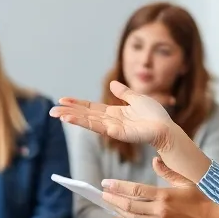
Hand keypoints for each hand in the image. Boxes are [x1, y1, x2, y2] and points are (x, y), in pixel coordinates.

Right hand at [50, 80, 180, 150]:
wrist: (166, 128)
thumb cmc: (155, 116)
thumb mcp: (137, 98)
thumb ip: (124, 93)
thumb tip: (114, 84)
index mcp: (114, 113)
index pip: (91, 108)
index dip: (77, 104)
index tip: (63, 100)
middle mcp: (110, 121)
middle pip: (85, 116)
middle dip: (69, 112)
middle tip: (52, 110)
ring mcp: (112, 128)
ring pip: (88, 122)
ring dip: (72, 118)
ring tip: (58, 115)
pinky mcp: (117, 133)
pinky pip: (98, 127)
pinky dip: (84, 123)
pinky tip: (73, 119)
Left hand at [99, 157, 217, 217]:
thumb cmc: (200, 199)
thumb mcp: (185, 181)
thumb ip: (167, 171)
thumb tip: (154, 159)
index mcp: (164, 196)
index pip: (135, 190)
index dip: (118, 187)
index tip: (105, 183)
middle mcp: (160, 211)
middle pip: (129, 205)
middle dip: (113, 199)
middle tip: (102, 194)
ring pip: (132, 217)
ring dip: (119, 210)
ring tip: (110, 203)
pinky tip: (125, 214)